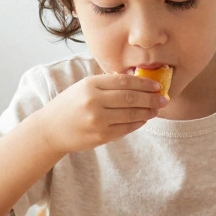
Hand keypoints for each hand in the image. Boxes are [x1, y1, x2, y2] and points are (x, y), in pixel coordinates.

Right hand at [34, 73, 165, 154]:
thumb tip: (135, 80)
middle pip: (131, 98)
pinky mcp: (101, 136)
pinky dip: (138, 123)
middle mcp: (94, 101)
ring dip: (148, 112)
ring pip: (131, 114)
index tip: (156, 85)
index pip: (124, 82)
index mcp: (90, 85)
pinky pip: (126, 128)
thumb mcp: (83, 87)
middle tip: (164, 98)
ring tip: (157, 109)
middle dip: (151, 98)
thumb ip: (107, 82)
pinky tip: (144, 119)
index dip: (144, 83)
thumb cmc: (70, 105)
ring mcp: (98, 120)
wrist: (50, 130)